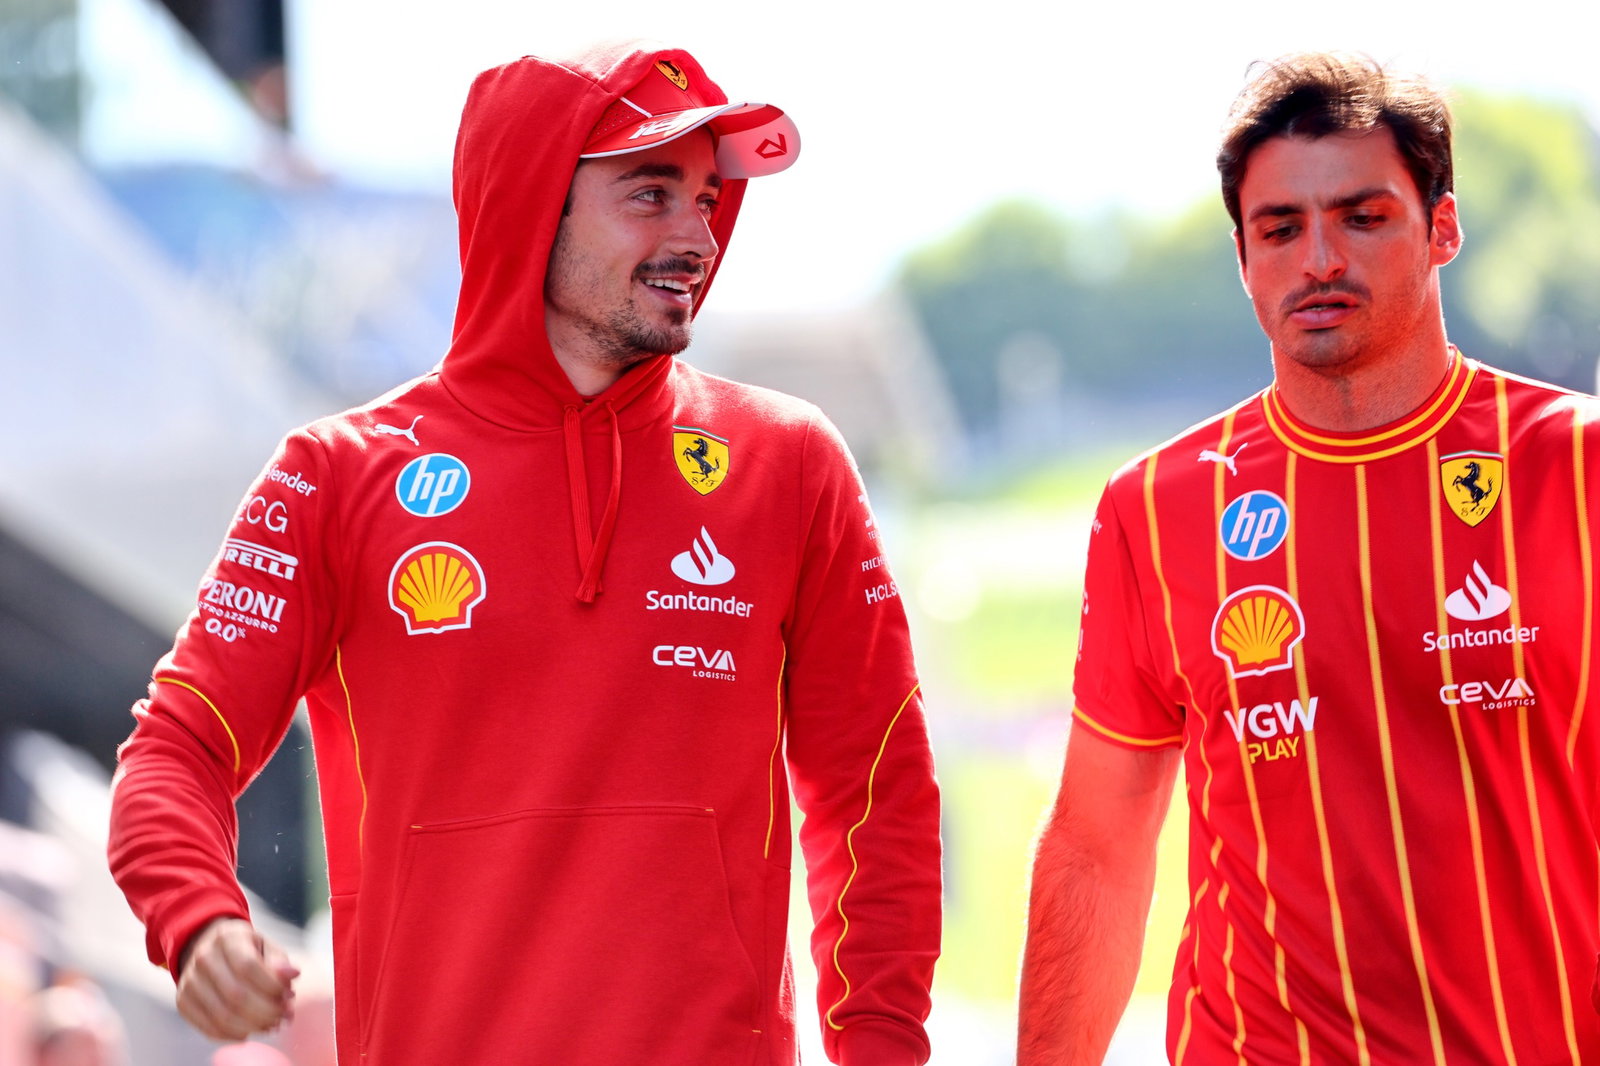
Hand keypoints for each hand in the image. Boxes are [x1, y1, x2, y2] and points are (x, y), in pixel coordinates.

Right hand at [176, 918, 299, 1040]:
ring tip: (271, 1025)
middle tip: (283, 1016)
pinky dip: (232, 1035)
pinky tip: (249, 1031)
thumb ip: (280, 962)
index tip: (288, 996)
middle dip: (266, 1011)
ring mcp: (189, 981)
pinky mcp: (183, 1002)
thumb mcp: (266, 946)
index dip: (272, 987)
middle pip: (236, 995)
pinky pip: (207, 1027)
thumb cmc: (246, 949)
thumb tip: (293, 975)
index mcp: (228, 938)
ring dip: (252, 1026)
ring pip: (222, 1016)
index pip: (249, 967)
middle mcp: (204, 958)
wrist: (208, 947)